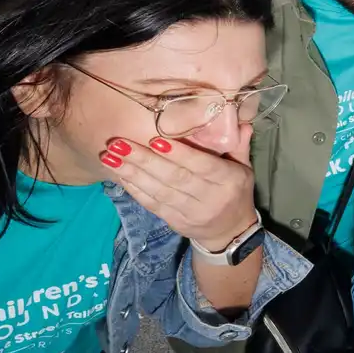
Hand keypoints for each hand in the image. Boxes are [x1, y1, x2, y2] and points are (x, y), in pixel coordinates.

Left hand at [101, 126, 257, 249]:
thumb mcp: (244, 168)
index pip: (202, 166)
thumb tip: (240, 120)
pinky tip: (119, 174)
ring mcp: (192, 212)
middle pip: (175, 178)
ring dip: (132, 173)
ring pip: (159, 191)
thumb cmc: (235, 191)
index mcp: (229, 180)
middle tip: (118, 143)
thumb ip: (238, 145)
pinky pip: (152, 204)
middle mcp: (211, 197)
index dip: (178, 154)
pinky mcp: (175, 222)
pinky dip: (134, 189)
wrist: (230, 232)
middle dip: (144, 159)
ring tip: (109, 157)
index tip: (154, 139)